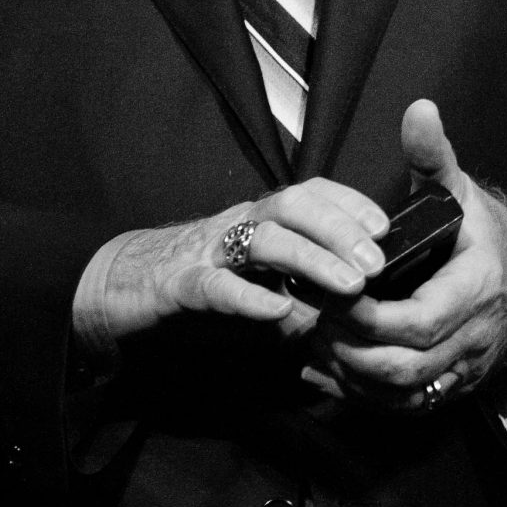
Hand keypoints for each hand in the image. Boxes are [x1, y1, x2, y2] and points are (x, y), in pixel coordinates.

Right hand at [72, 178, 389, 354]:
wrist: (119, 288)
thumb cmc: (202, 283)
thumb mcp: (260, 284)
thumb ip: (303, 291)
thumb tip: (357, 312)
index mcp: (261, 218)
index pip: (312, 194)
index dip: (351, 203)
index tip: (387, 226)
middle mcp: (239, 224)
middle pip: (294, 206)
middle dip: (341, 229)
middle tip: (377, 261)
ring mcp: (208, 251)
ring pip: (263, 239)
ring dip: (312, 259)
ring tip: (350, 285)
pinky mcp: (178, 286)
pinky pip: (215, 286)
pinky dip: (248, 298)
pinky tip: (278, 312)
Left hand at [317, 99, 506, 411]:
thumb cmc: (484, 233)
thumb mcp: (461, 190)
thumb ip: (433, 155)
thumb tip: (418, 109)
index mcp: (478, 288)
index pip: (420, 320)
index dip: (369, 317)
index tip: (331, 295)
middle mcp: (475, 337)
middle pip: (403, 366)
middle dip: (348, 350)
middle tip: (310, 320)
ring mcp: (464, 368)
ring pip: (399, 392)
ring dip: (349, 375)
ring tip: (312, 342)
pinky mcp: (451, 386)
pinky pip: (402, 405)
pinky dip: (360, 394)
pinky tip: (324, 369)